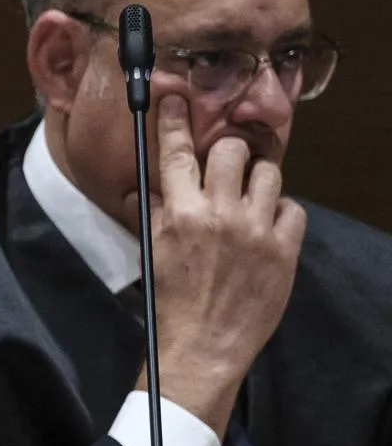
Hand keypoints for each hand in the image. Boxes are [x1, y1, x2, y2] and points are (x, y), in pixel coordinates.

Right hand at [144, 96, 304, 433]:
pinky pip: (293, 207)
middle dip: (229, 152)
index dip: (178, 120)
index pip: (179, 153)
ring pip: (269, 172)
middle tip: (225, 166)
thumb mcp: (153, 251)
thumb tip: (151, 183)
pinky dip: (281, 212)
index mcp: (181, 214)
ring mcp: (256, 231)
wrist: (203, 345)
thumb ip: (156, 211)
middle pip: (233, 150)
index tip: (177, 99)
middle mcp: (220, 216)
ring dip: (258, 180)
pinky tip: (266, 227)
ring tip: (248, 199)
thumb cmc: (173, 302)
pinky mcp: (285, 250)